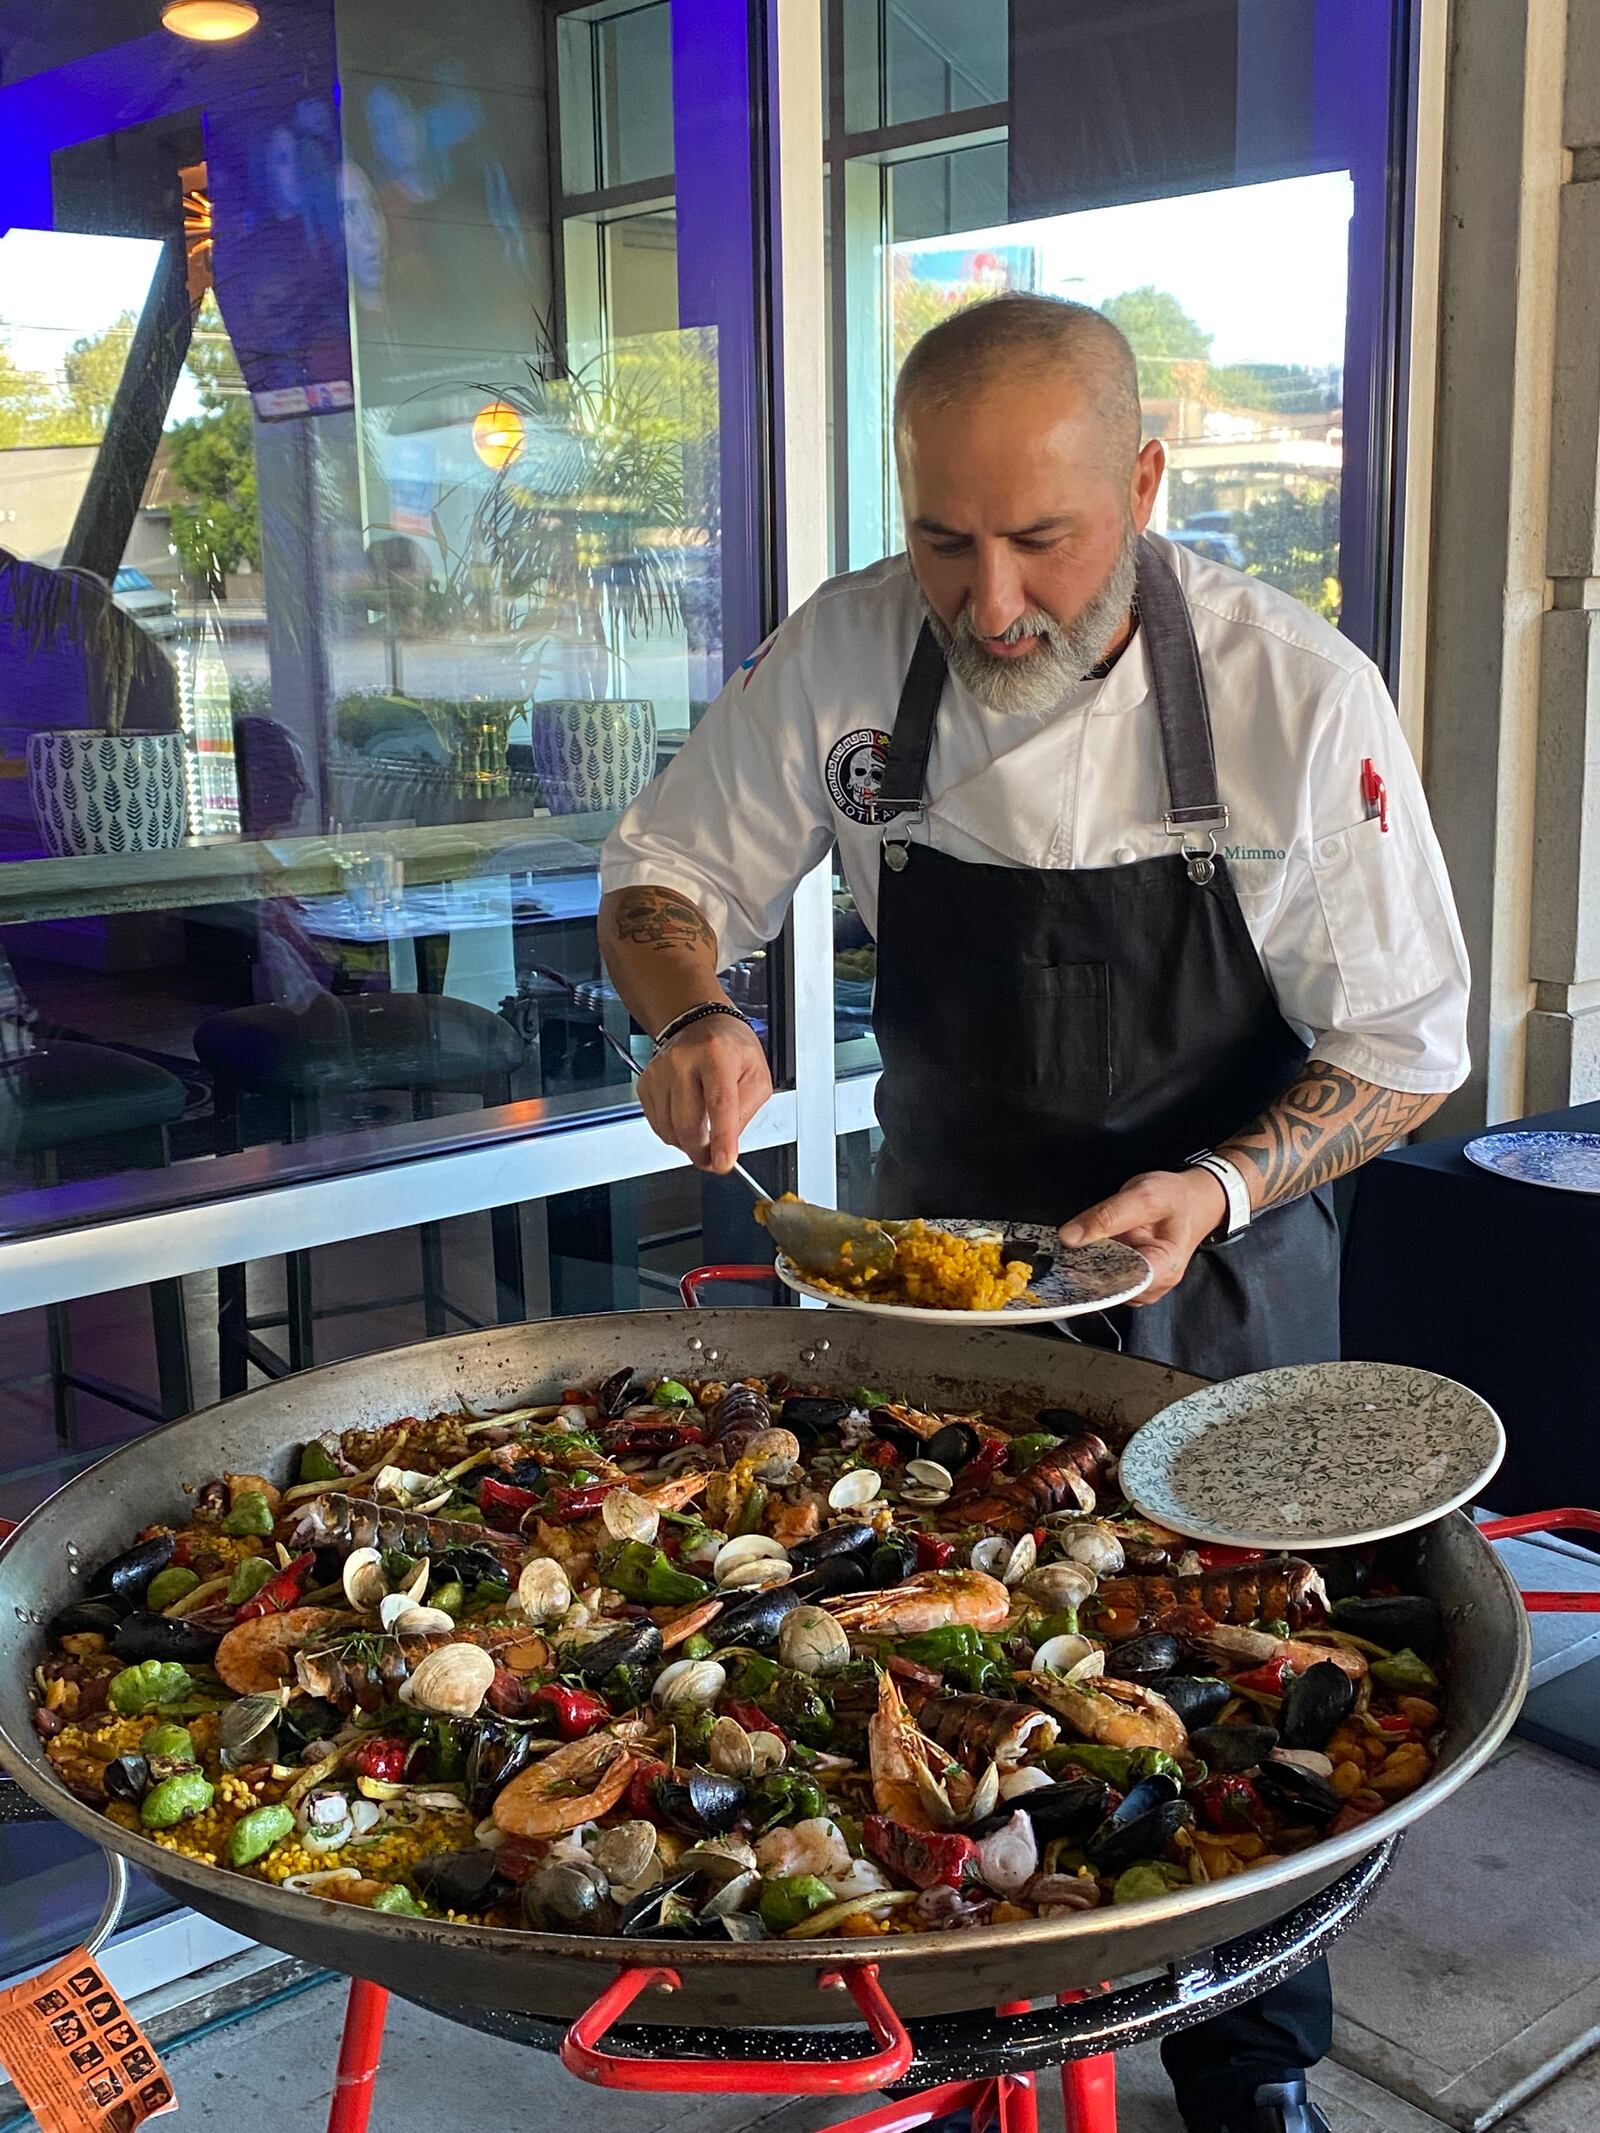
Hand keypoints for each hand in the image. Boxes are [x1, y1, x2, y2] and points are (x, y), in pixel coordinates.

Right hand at [635, 1017, 772, 1172]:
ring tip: (703, 1133)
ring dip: (687, 1144)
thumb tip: (727, 1144)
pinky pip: (657, 1124)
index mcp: (717, 1055)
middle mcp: (684, 1061)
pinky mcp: (646, 1083)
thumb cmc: (731, 1049)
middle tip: (713, 1160)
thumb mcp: (757, 1075)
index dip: (721, 1138)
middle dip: (701, 1152)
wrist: (700, 1024)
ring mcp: (660, 1071)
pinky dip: (673, 1132)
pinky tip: (686, 1118)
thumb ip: (745, 1111)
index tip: (722, 1163)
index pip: (719, 1103)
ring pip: (669, 1129)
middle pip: (687, 1123)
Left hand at [1057, 1167, 1227, 1306]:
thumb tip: (1069, 1237)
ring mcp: (1142, 1285)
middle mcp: (1153, 1286)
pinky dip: (1091, 1266)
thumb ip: (1107, 1215)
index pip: (1119, 1287)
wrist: (1191, 1199)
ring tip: (1074, 1249)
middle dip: (1083, 1272)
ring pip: (1103, 1286)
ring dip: (1085, 1269)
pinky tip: (1084, 1252)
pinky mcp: (1131, 1278)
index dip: (1090, 1277)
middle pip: (1108, 1290)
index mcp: (1164, 1269)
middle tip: (1065, 1252)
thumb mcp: (1143, 1196)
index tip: (1068, 1262)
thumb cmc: (1175, 1198)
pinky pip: (1105, 1278)